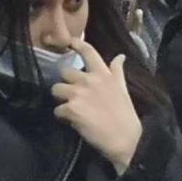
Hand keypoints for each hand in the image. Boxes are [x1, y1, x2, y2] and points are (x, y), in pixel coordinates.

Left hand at [50, 40, 143, 172]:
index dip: (76, 44)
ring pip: (56, 89)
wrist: (124, 138)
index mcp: (103, 74)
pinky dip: (62, 116)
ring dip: (60, 98)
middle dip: (65, 82)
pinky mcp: (70, 109)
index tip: (69, 41)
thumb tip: (120, 56)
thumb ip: (116, 71)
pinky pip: (57, 109)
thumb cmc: (125, 114)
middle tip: (71, 92)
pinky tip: (71, 120)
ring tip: (69, 107)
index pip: (88, 52)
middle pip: (65, 71)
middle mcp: (89, 80)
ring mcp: (78, 94)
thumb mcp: (122, 88)